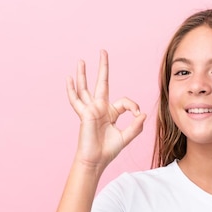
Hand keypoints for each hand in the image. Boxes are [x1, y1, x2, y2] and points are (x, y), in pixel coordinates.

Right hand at [66, 50, 146, 167]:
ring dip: (83, 74)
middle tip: (103, 51)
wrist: (96, 160)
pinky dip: (71, 90)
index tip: (137, 113)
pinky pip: (76, 100)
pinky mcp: (84, 114)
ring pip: (85, 88)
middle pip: (102, 83)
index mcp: (110, 113)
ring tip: (81, 60)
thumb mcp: (125, 138)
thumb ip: (135, 127)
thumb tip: (142, 114)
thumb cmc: (108, 151)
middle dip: (103, 67)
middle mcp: (100, 108)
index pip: (124, 101)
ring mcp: (91, 110)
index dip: (133, 105)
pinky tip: (69, 78)